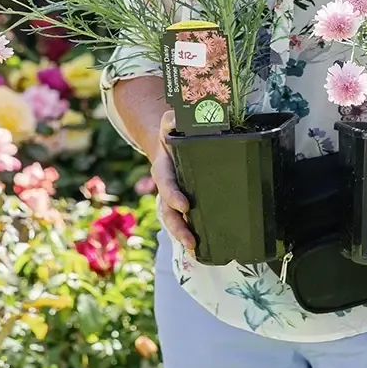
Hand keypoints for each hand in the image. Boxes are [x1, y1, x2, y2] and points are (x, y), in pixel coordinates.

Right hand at [148, 108, 196, 255]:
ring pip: (174, 221)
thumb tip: (175, 117)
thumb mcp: (171, 122)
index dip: (173, 195)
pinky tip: (203, 250)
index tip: (185, 206)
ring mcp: (173, 199)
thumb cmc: (173, 133)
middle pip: (167, 211)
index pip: (165, 183)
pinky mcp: (184, 205)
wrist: (168, 143)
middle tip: (191, 241)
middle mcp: (166, 187)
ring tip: (195, 250)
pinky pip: (185, 222)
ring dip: (183, 236)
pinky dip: (191, 236)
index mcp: (163, 168)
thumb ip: (172, 119)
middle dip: (178, 227)